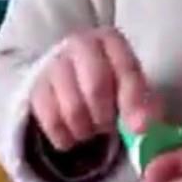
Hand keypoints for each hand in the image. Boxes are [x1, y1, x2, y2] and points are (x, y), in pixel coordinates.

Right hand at [31, 27, 159, 150]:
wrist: (72, 82)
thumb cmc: (112, 88)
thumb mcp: (135, 92)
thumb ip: (146, 109)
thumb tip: (145, 129)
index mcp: (111, 41)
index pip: (125, 71)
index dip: (134, 102)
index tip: (140, 129)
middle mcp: (80, 45)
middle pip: (96, 88)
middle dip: (106, 117)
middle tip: (108, 126)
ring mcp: (54, 65)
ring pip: (73, 110)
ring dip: (87, 130)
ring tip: (91, 128)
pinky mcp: (36, 89)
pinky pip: (53, 124)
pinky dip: (67, 139)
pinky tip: (73, 136)